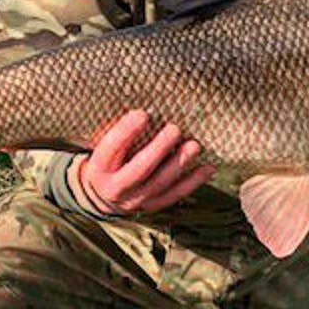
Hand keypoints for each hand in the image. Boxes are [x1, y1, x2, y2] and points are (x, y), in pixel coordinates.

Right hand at [77, 109, 214, 215]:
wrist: (102, 196)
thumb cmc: (108, 159)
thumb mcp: (103, 146)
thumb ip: (118, 130)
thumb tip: (144, 103)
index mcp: (100, 167)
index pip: (110, 148)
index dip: (126, 131)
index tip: (143, 113)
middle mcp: (116, 187)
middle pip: (139, 169)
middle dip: (158, 149)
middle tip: (175, 128)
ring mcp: (135, 200)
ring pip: (160, 183)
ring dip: (179, 164)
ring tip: (194, 146)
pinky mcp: (152, 205)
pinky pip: (175, 195)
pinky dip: (193, 182)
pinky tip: (208, 168)